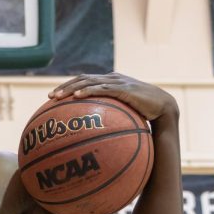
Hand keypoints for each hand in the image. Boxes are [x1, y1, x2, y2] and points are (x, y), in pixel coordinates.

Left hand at [48, 72, 178, 123]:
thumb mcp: (123, 113)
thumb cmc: (144, 113)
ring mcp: (118, 82)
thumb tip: (92, 134)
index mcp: (110, 81)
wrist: (164, 108)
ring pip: (89, 81)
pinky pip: (102, 88)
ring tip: (58, 97)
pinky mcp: (124, 88)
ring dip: (72, 88)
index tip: (53, 97)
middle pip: (83, 79)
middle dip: (65, 86)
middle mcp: (112, 78)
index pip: (84, 80)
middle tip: (50, 97)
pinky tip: (77, 96)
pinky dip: (88, 91)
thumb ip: (108, 116)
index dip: (68, 86)